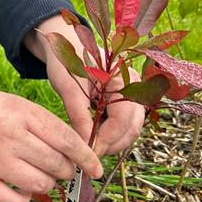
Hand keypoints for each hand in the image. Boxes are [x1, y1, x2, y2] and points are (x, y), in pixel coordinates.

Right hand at [0, 81, 102, 201]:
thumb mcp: (13, 103)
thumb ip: (41, 125)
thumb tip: (76, 154)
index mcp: (20, 111)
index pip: (66, 139)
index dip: (86, 157)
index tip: (96, 169)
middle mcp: (7, 134)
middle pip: (57, 164)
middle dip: (65, 171)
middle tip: (58, 168)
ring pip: (40, 185)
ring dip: (45, 184)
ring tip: (36, 175)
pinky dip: (23, 199)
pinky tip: (19, 188)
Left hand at [25, 15, 144, 156]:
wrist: (66, 46)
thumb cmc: (66, 62)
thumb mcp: (67, 85)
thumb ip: (77, 112)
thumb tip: (84, 144)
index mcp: (123, 78)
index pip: (123, 119)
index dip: (107, 139)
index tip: (89, 153)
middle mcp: (135, 87)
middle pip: (132, 128)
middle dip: (111, 145)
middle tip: (89, 155)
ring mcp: (133, 96)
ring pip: (130, 130)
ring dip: (112, 143)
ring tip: (90, 147)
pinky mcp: (126, 103)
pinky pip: (124, 126)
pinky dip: (111, 136)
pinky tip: (94, 137)